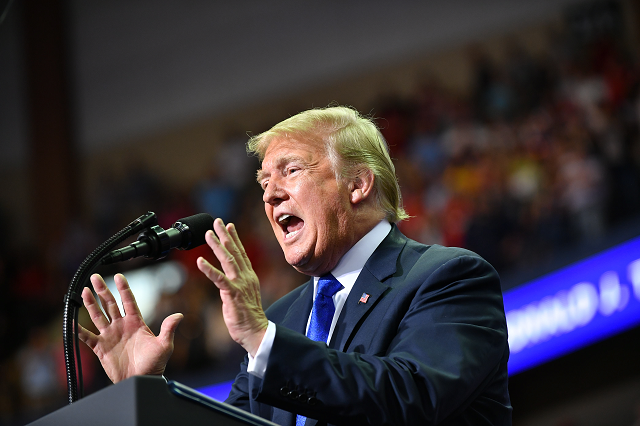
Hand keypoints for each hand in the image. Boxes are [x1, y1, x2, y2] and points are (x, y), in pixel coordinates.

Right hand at [78, 273, 182, 382]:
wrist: (142, 379)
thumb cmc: (155, 363)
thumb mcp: (164, 345)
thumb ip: (168, 329)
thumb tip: (179, 315)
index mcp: (136, 322)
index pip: (128, 301)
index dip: (124, 288)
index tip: (118, 275)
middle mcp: (121, 326)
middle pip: (110, 304)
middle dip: (103, 290)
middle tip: (95, 277)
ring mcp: (110, 336)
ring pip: (98, 316)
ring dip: (90, 304)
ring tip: (84, 291)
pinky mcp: (101, 348)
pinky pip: (87, 337)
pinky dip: (78, 330)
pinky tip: (71, 322)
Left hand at [197, 219, 267, 356]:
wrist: (255, 331)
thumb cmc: (248, 316)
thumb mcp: (245, 294)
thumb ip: (238, 283)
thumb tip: (231, 278)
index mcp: (249, 276)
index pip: (241, 253)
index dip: (235, 238)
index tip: (229, 225)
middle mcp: (246, 277)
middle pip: (234, 251)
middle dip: (225, 235)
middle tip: (217, 221)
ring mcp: (240, 284)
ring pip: (227, 260)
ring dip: (217, 246)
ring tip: (207, 234)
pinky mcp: (232, 294)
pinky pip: (219, 279)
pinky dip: (209, 269)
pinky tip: (199, 261)